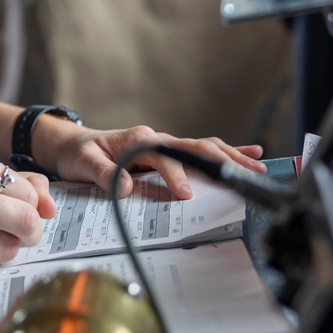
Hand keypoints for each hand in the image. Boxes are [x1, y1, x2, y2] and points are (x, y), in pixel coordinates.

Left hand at [46, 124, 265, 200]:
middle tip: (246, 175)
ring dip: (231, 156)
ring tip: (258, 166)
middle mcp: (156, 139)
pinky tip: (249, 154)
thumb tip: (126, 186)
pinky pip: (199, 151)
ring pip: (203, 147)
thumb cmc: (80, 153)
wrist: (74, 145)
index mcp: (138, 139)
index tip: (185, 194)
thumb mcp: (83, 163)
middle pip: (195, 147)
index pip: (164, 157)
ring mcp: (164, 145)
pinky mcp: (167, 153)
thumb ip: (103, 174)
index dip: (175, 175)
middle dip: (222, 160)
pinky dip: (225, 152)